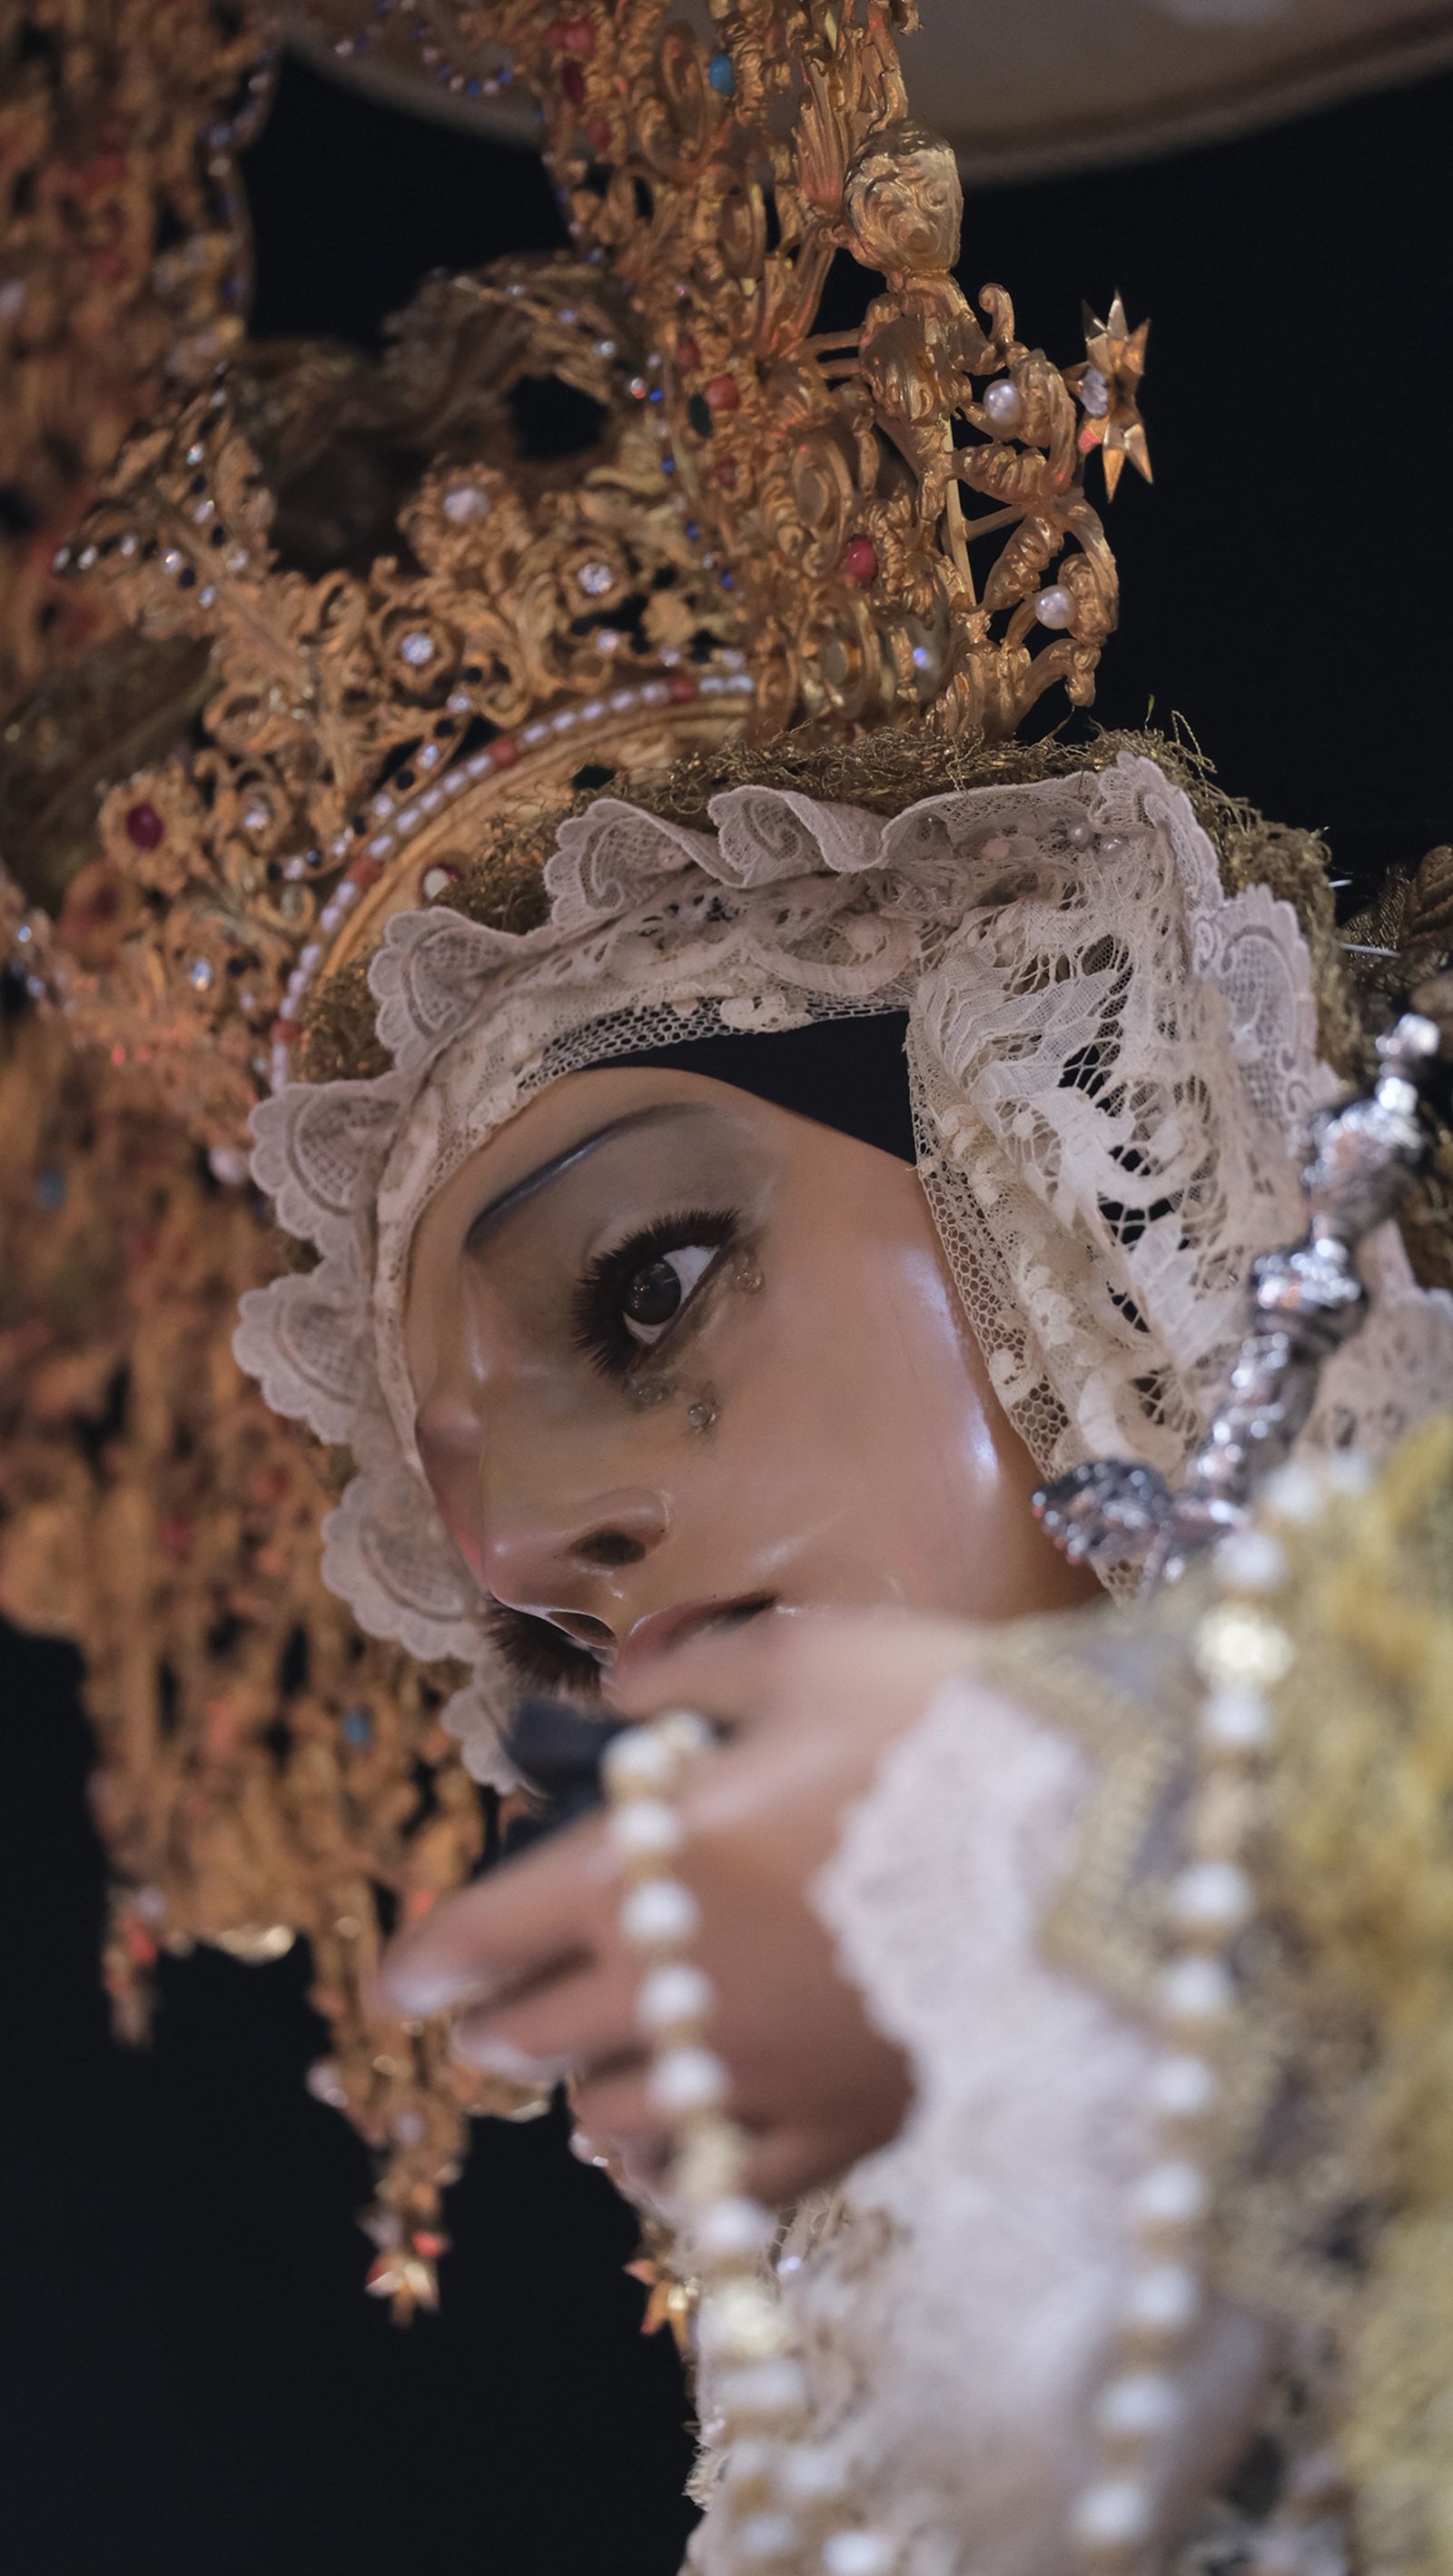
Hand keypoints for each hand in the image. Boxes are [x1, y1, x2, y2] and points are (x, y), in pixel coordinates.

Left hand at [377, 1610, 978, 2202]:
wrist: (1099, 1843)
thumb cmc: (941, 1726)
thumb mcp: (803, 1661)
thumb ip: (691, 1686)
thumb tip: (625, 1699)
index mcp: (646, 1866)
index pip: (493, 1928)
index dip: (430, 1959)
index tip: (397, 1985)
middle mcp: (677, 1987)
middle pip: (542, 2034)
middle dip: (502, 2026)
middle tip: (489, 2021)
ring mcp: (761, 2075)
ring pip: (623, 2123)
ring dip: (587, 2101)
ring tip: (586, 2091)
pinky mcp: (848, 2131)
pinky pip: (732, 2186)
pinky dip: (688, 2174)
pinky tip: (683, 2159)